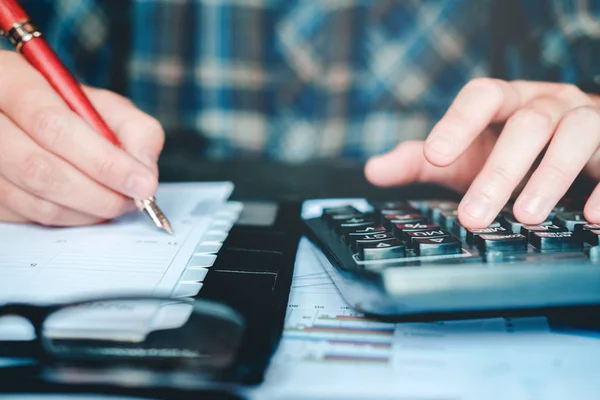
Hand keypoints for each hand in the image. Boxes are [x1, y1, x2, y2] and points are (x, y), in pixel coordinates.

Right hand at [0, 51, 163, 225]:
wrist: (32, 118)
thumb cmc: (72, 111)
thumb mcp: (108, 106)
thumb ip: (135, 131)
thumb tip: (144, 173)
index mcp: (9, 79)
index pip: (54, 126)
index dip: (103, 161)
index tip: (141, 183)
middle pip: (39, 168)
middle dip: (97, 193)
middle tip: (132, 200)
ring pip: (33, 200)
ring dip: (86, 210)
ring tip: (116, 203)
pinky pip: (27, 217)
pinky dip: (68, 218)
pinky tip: (88, 206)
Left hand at [365, 78, 599, 228]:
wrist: (579, 141)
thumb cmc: (513, 149)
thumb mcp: (465, 154)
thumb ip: (421, 161)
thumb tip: (374, 170)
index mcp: (507, 101)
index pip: (481, 97)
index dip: (457, 123)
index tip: (434, 155)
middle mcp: (547, 104)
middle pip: (526, 125)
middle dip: (499, 171)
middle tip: (473, 215)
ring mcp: (586, 120)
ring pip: (575, 135)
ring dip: (551, 176)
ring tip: (526, 217)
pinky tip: (591, 217)